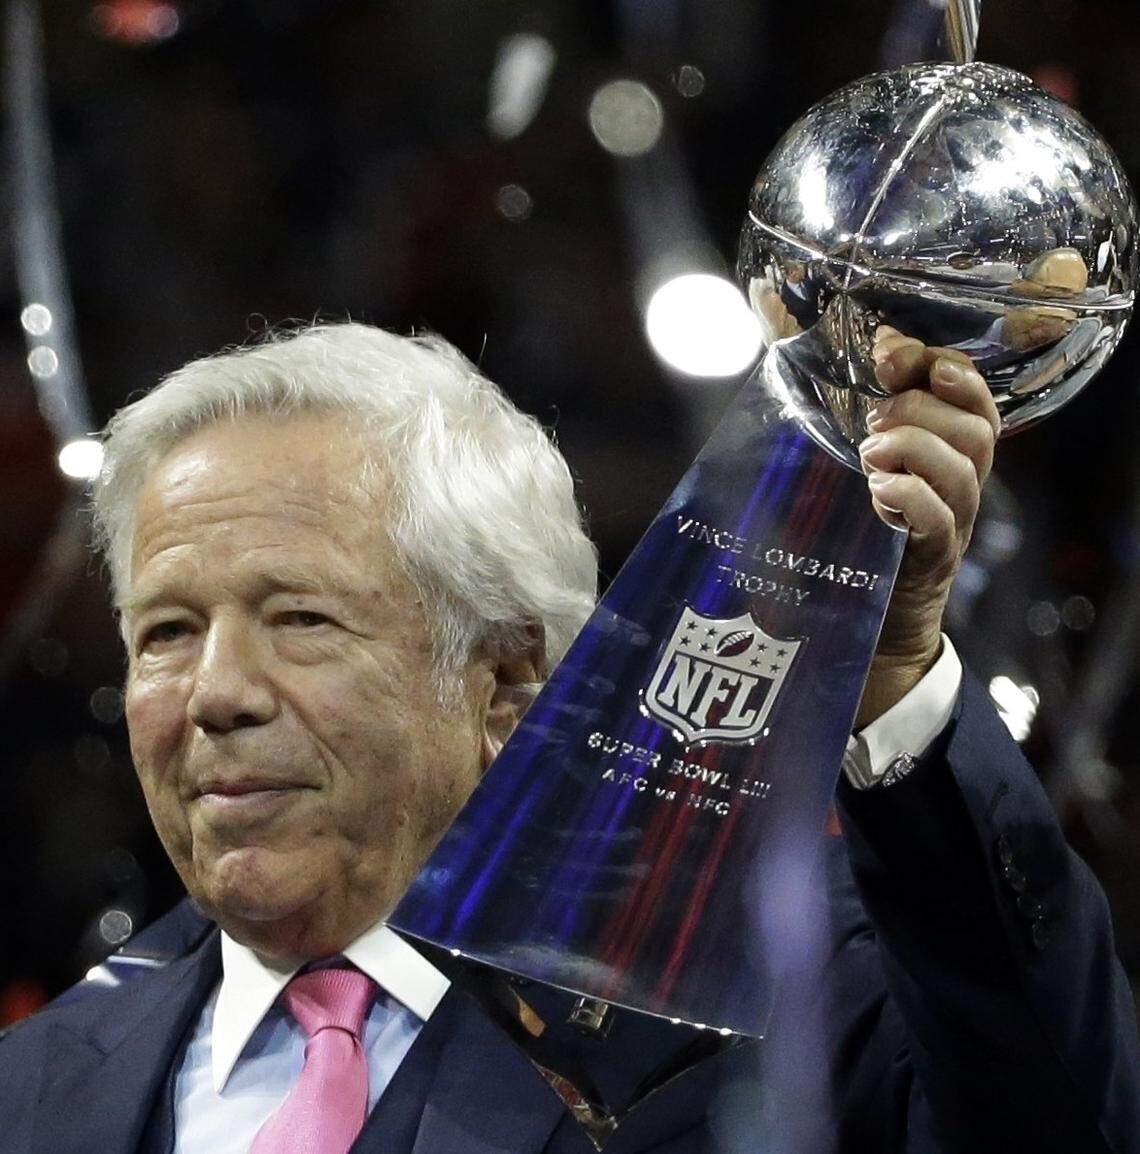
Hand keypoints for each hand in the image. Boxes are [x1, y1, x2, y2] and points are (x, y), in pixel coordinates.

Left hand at [854, 327, 999, 727]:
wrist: (869, 632)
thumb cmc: (855, 546)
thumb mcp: (853, 477)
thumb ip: (851, 432)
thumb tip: (806, 373)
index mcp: (945, 458)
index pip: (972, 399)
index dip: (941, 366)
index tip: (890, 352)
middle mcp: (959, 489)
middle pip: (976, 428)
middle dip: (923, 406)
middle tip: (874, 416)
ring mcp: (950, 526)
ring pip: (962, 470)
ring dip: (915, 447)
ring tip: (868, 453)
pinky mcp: (930, 563)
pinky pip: (940, 522)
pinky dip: (911, 496)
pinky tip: (877, 491)